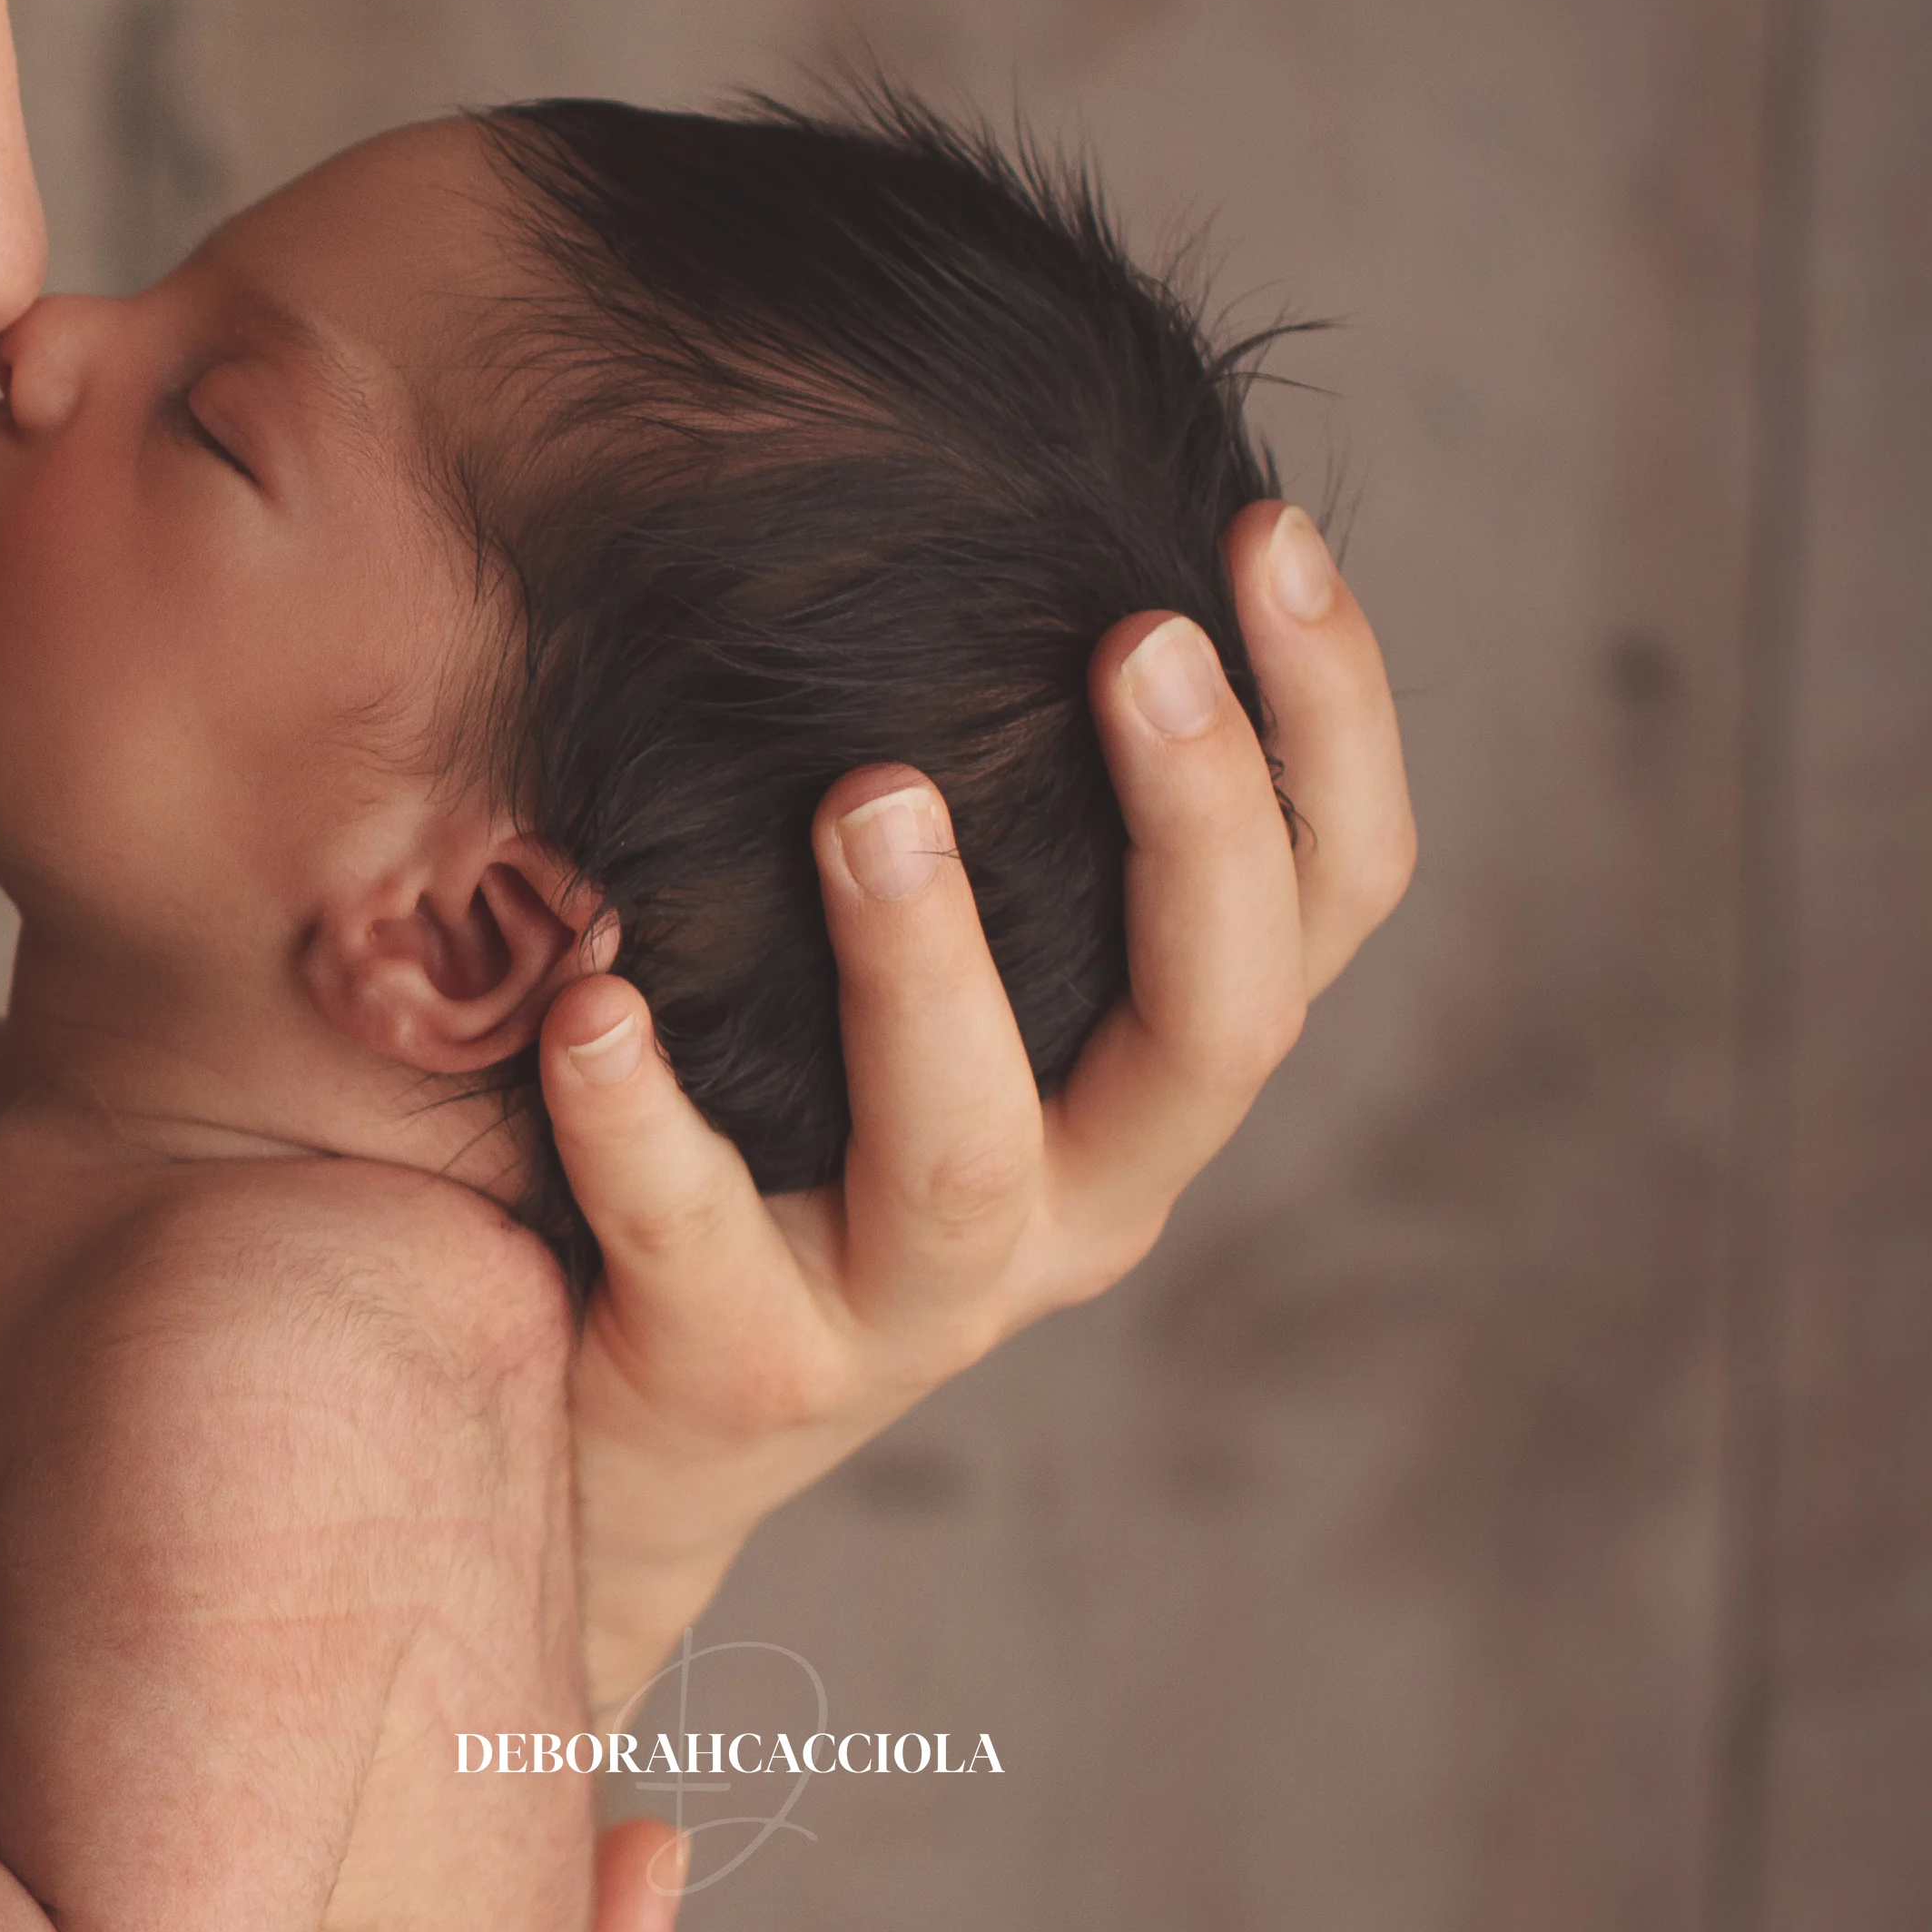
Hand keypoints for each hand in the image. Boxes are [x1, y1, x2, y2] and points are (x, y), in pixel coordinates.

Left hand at [543, 503, 1418, 1704]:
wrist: (607, 1425)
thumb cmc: (779, 1127)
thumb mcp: (917, 976)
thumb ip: (972, 804)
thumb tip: (993, 506)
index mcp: (1150, 1087)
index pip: (1326, 904)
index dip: (1334, 727)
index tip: (1263, 533)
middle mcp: (1079, 1202)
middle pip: (1214, 1029)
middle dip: (1195, 830)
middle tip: (1133, 637)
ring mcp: (915, 1306)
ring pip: (966, 1150)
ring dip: (929, 963)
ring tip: (868, 790)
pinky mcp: (739, 1370)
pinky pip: (694, 1237)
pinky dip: (648, 1115)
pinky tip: (597, 993)